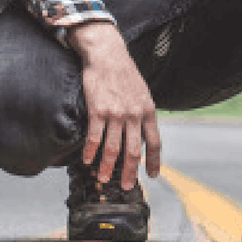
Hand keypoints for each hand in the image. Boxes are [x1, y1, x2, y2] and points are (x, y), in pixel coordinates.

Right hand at [67, 22, 160, 189]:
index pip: (154, 142)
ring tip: (102, 178)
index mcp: (148, 111)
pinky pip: (94, 137)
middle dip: (130, 172)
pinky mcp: (98, 110)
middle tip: (126, 186)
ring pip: (113, 148)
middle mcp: (134, 115)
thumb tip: (144, 132)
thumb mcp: (143, 93)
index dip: (154, 161)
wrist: (108, 55)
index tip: (153, 175)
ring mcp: (116, 114)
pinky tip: (87, 160)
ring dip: (107, 166)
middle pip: (133, 151)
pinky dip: (90, 152)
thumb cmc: (124, 73)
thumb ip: (144, 113)